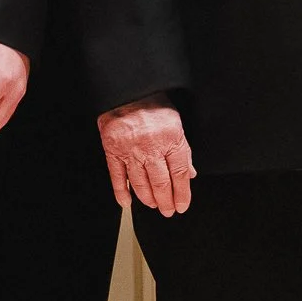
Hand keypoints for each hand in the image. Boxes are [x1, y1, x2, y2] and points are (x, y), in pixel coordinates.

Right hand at [98, 97, 194, 215]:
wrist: (127, 89)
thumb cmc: (152, 102)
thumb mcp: (175, 123)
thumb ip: (183, 150)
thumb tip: (189, 174)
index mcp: (170, 137)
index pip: (179, 174)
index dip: (182, 194)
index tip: (182, 205)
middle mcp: (150, 145)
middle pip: (161, 182)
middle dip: (166, 201)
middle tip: (168, 210)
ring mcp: (130, 149)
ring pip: (140, 183)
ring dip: (148, 199)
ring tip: (154, 205)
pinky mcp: (112, 150)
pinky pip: (118, 177)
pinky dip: (122, 192)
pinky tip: (128, 202)